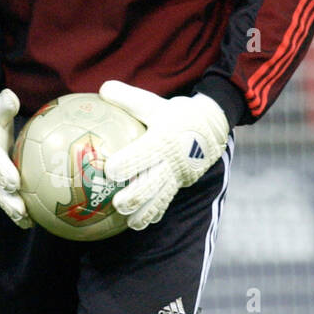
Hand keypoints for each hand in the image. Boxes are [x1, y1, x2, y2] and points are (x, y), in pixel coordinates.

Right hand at [0, 78, 32, 227]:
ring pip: (1, 195)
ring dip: (13, 211)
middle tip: (21, 212)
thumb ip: (2, 104)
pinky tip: (35, 221)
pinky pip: (7, 195)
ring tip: (28, 224)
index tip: (13, 182)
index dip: (2, 173)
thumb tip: (11, 97)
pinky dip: (18, 209)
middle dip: (8, 201)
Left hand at [99, 80, 229, 230]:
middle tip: (118, 204)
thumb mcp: (153, 102)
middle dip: (135, 196)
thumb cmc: (176, 114)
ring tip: (131, 224)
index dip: (127, 163)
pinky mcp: (181, 183)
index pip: (144, 154)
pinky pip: (167, 201)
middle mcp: (171, 161)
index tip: (109, 170)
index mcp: (162, 140)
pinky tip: (142, 223)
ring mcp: (178, 175)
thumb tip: (100, 89)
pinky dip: (155, 213)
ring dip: (145, 211)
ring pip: (161, 198)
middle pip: (152, 183)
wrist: (212, 126)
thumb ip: (127, 98)